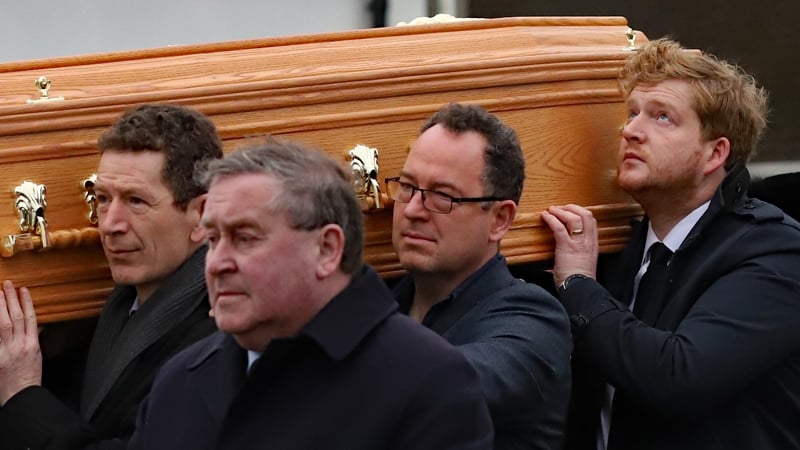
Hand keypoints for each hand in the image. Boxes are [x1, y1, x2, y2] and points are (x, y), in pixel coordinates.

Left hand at [0, 280, 41, 404]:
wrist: (21, 396)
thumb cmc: (30, 378)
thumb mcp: (37, 356)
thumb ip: (34, 340)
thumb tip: (37, 327)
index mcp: (33, 345)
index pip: (31, 318)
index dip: (27, 302)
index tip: (23, 290)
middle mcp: (20, 345)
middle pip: (16, 318)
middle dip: (11, 299)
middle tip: (7, 284)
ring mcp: (7, 351)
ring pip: (4, 325)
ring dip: (0, 307)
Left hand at [541, 204, 598, 285]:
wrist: (579, 290)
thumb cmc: (577, 282)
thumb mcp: (581, 266)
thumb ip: (573, 257)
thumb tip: (554, 261)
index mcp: (592, 245)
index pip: (592, 221)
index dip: (581, 212)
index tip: (570, 211)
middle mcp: (588, 241)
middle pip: (586, 214)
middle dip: (573, 207)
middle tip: (561, 207)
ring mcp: (579, 243)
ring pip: (574, 217)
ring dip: (561, 210)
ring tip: (552, 210)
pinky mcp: (567, 247)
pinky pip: (559, 227)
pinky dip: (551, 219)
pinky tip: (545, 216)